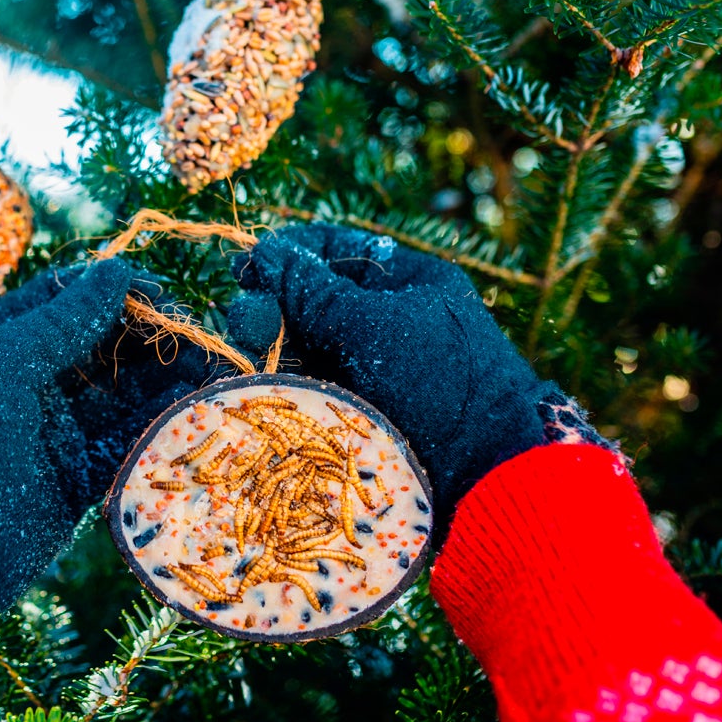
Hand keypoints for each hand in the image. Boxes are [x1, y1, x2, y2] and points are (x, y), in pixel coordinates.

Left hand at [0, 258, 225, 647]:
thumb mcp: (0, 366)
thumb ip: (63, 321)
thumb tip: (118, 271)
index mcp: (1, 345)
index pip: (65, 299)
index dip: (112, 290)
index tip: (159, 292)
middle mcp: (30, 385)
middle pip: (102, 346)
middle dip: (150, 337)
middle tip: (198, 334)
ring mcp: (54, 434)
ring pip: (121, 396)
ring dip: (165, 381)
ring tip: (213, 367)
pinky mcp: (75, 481)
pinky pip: (125, 445)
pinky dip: (158, 428)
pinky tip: (195, 412)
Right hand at [230, 223, 589, 529]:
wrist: (486, 473)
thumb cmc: (438, 382)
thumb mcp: (371, 325)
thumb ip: (311, 290)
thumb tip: (262, 252)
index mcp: (408, 280)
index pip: (336, 247)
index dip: (286, 254)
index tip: (241, 269)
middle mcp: (393, 319)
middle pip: (317, 299)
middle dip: (273, 307)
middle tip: (236, 323)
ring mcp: (380, 368)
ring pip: (311, 345)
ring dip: (274, 349)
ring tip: (243, 358)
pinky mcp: (367, 410)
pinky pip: (317, 385)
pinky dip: (289, 383)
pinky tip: (261, 386)